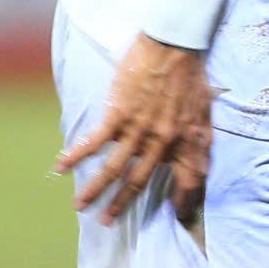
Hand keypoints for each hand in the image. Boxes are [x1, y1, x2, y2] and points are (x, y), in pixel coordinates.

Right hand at [57, 35, 215, 226]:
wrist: (174, 45)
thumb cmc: (191, 76)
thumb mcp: (207, 113)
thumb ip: (201, 142)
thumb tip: (203, 167)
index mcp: (187, 142)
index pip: (189, 181)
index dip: (184, 201)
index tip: (178, 217)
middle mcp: (163, 143)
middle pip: (140, 182)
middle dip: (122, 204)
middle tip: (107, 222)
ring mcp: (138, 130)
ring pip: (114, 169)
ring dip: (95, 190)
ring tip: (80, 207)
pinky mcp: (118, 114)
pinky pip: (94, 142)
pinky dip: (76, 156)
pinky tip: (61, 168)